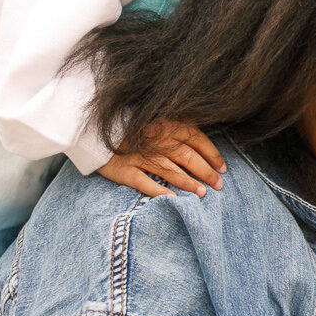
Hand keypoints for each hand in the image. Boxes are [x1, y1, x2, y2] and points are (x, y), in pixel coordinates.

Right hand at [96, 122, 224, 197]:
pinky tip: (173, 199)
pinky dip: (159, 191)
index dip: (212, 154)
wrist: (92, 131)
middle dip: (206, 172)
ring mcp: (139, 156)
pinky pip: (144, 182)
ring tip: (202, 194)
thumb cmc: (129, 125)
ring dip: (188, 183)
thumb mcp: (155, 116)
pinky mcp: (123, 170)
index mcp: (165, 124)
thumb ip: (177, 120)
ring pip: (169, 170)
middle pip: (187, 156)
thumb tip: (201, 122)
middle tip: (219, 185)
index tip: (223, 167)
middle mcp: (155, 140)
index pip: (196, 138)